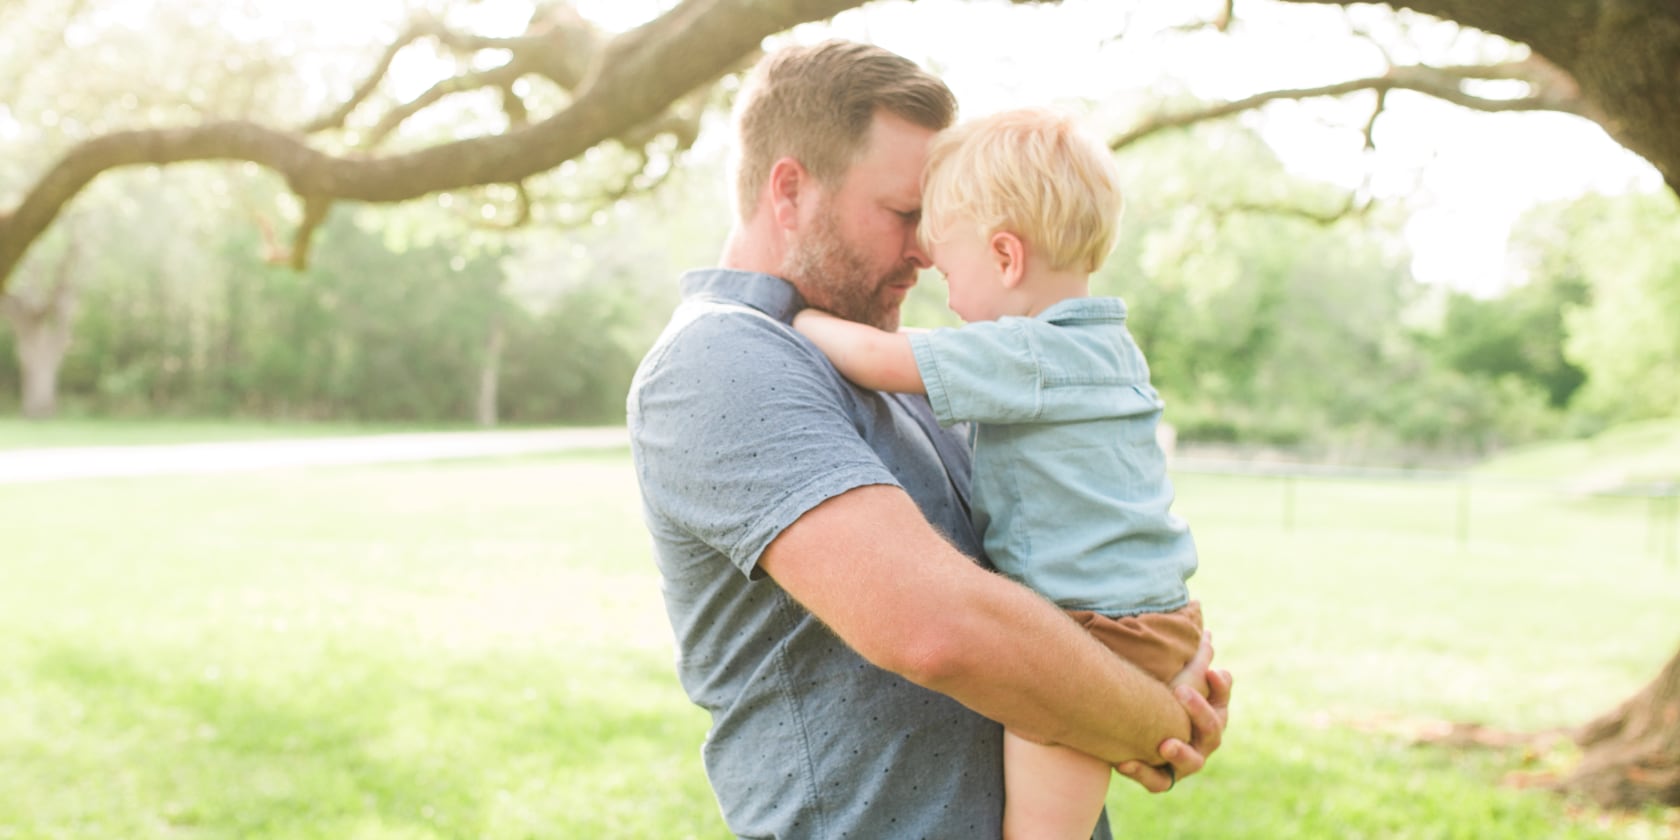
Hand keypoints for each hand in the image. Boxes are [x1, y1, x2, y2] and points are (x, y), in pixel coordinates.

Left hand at [1114, 631, 1232, 792]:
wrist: (1138, 737)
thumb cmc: (1165, 702)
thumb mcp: (1181, 682)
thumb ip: (1195, 662)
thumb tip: (1206, 634)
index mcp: (1212, 714)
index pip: (1223, 699)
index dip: (1220, 687)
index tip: (1210, 671)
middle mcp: (1204, 741)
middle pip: (1212, 730)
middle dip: (1199, 712)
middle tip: (1181, 691)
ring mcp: (1187, 763)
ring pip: (1192, 762)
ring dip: (1180, 753)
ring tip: (1165, 744)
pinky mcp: (1162, 779)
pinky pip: (1156, 782)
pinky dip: (1141, 772)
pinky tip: (1124, 761)